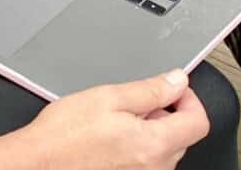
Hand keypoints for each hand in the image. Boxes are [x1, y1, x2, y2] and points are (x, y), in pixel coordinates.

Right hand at [20, 70, 208, 169]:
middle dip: (165, 112)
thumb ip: (150, 89)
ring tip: (115, 119)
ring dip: (150, 129)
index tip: (172, 87)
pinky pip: (148, 161)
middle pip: (182, 135)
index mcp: (154, 144)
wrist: (41, 162)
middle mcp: (156, 168)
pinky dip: (138, 145)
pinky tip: (111, 137)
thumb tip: (177, 80)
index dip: (189, 98)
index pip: (199, 122)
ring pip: (164, 148)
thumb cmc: (65, 133)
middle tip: (132, 101)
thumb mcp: (108, 96)